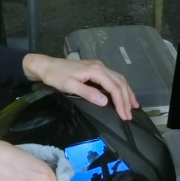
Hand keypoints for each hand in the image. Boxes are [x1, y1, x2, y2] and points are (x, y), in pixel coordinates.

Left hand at [22, 53, 138, 119]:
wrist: (46, 65)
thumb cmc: (55, 76)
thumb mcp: (70, 86)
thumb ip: (88, 93)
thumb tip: (105, 102)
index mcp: (95, 70)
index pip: (114, 87)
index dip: (121, 102)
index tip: (124, 116)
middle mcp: (100, 66)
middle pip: (119, 83)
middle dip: (126, 100)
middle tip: (129, 116)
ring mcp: (99, 67)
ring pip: (119, 79)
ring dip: (127, 93)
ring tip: (133, 106)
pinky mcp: (96, 69)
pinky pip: (113, 78)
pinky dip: (121, 87)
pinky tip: (124, 94)